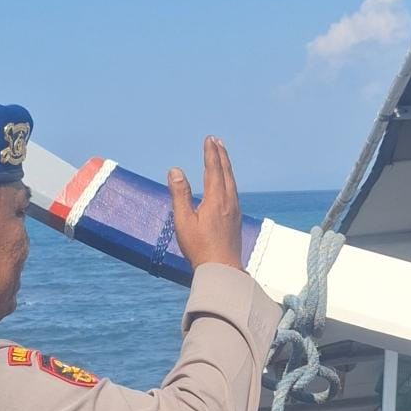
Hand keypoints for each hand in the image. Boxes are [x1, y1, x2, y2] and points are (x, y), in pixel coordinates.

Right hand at [167, 136, 243, 270]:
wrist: (223, 270)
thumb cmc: (200, 249)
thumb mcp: (184, 221)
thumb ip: (179, 194)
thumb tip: (175, 170)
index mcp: (216, 200)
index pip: (213, 169)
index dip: (210, 153)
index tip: (209, 139)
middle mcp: (228, 202)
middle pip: (226, 172)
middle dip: (221, 155)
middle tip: (217, 141)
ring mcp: (234, 211)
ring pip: (232, 182)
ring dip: (226, 167)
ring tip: (222, 157)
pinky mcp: (236, 220)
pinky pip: (234, 192)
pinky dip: (229, 180)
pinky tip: (227, 185)